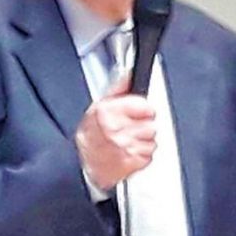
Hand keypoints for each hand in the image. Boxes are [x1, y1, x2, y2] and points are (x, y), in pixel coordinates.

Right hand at [75, 73, 156, 190]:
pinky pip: (148, 156)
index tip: (138, 113)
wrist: (83, 163)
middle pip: (151, 125)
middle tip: (129, 130)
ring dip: (143, 142)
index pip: (146, 107)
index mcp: (108, 112)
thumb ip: (118, 88)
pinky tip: (128, 153)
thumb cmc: (91, 135)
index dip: (144, 110)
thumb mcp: (99, 105)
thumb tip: (128, 72)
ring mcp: (124, 147)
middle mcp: (116, 130)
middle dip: (143, 127)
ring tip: (127, 142)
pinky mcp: (131, 163)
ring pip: (152, 141)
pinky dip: (141, 156)